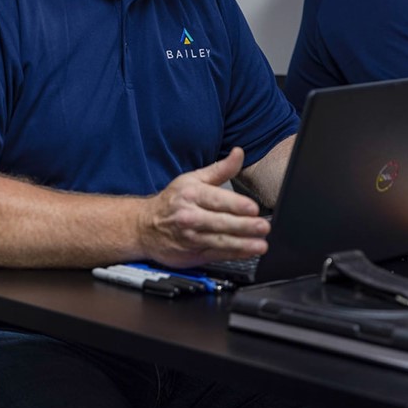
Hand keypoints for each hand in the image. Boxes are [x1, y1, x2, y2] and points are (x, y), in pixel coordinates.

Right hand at [137, 147, 270, 267]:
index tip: (253, 208)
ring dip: (242, 244)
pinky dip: (233, 254)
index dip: (236, 205)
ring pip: (220, 241)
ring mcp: (190, 237)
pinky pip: (216, 255)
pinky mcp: (192, 255)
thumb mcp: (193, 178)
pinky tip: (247, 252)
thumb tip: (238, 153)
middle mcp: (190, 216)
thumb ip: (220, 169)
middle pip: (221, 222)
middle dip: (244, 226)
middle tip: (263, 227)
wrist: (144, 226)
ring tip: (260, 245)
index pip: (217, 200)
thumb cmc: (172, 201)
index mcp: (192, 194)